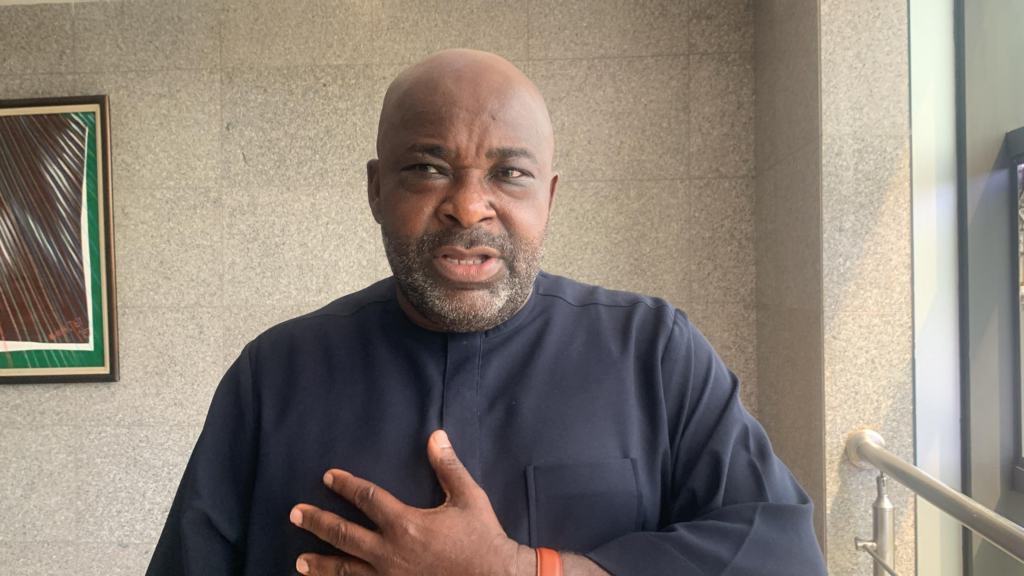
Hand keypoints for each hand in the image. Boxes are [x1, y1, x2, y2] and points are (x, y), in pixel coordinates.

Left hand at [290, 430, 532, 575]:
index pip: (366, 498)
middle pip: (343, 534)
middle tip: (295, 514)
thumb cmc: (482, 538)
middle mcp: (390, 552)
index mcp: (405, 524)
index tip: (329, 477)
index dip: (345, 485)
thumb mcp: (468, 497)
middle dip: (317, 522)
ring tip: (299, 561)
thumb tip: (436, 436)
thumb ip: (448, 466)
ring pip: (346, 569)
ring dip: (320, 564)